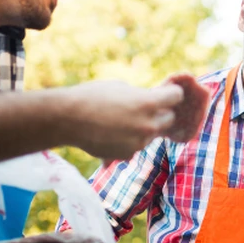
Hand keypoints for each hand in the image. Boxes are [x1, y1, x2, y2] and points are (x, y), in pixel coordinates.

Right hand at [62, 79, 186, 159]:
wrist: (67, 119)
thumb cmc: (92, 96)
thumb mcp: (121, 87)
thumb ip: (142, 96)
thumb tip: (154, 102)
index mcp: (148, 103)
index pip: (176, 96)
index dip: (171, 93)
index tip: (166, 93)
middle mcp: (148, 125)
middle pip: (169, 119)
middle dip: (161, 112)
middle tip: (146, 108)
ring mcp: (139, 143)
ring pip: (152, 134)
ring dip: (145, 127)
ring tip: (122, 120)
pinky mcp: (128, 155)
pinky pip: (137, 145)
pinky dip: (131, 140)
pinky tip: (113, 132)